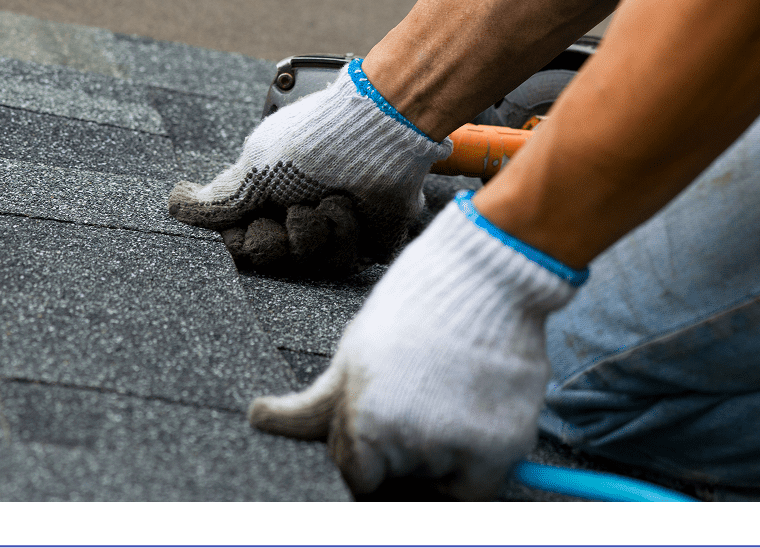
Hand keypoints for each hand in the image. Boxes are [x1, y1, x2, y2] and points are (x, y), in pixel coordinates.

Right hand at [169, 60, 451, 277]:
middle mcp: (298, 214)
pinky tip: (348, 205)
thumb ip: (218, 198)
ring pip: (308, 265)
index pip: (241, 243)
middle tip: (291, 211)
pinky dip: (344, 231)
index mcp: (268, 196)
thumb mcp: (254, 167)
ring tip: (327, 200)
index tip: (252, 221)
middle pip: (271, 260)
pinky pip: (345, 262)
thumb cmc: (313, 142)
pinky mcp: (367, 241)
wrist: (374, 132)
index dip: (244, 241)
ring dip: (315, 230)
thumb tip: (175, 205)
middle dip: (279, 239)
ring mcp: (333, 229)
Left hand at [247, 191, 584, 498]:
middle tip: (419, 399)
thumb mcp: (354, 352)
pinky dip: (476, 459)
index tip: (383, 424)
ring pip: (437, 479)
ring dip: (440, 452)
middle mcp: (408, 444)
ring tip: (447, 391)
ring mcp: (457, 447)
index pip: (355, 475)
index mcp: (363, 423)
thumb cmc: (416, 306)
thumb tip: (258, 420)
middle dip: (403, 453)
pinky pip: (478, 485)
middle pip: (397, 479)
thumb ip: (313, 404)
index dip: (367, 451)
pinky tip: (471, 408)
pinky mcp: (502, 447)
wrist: (486, 274)